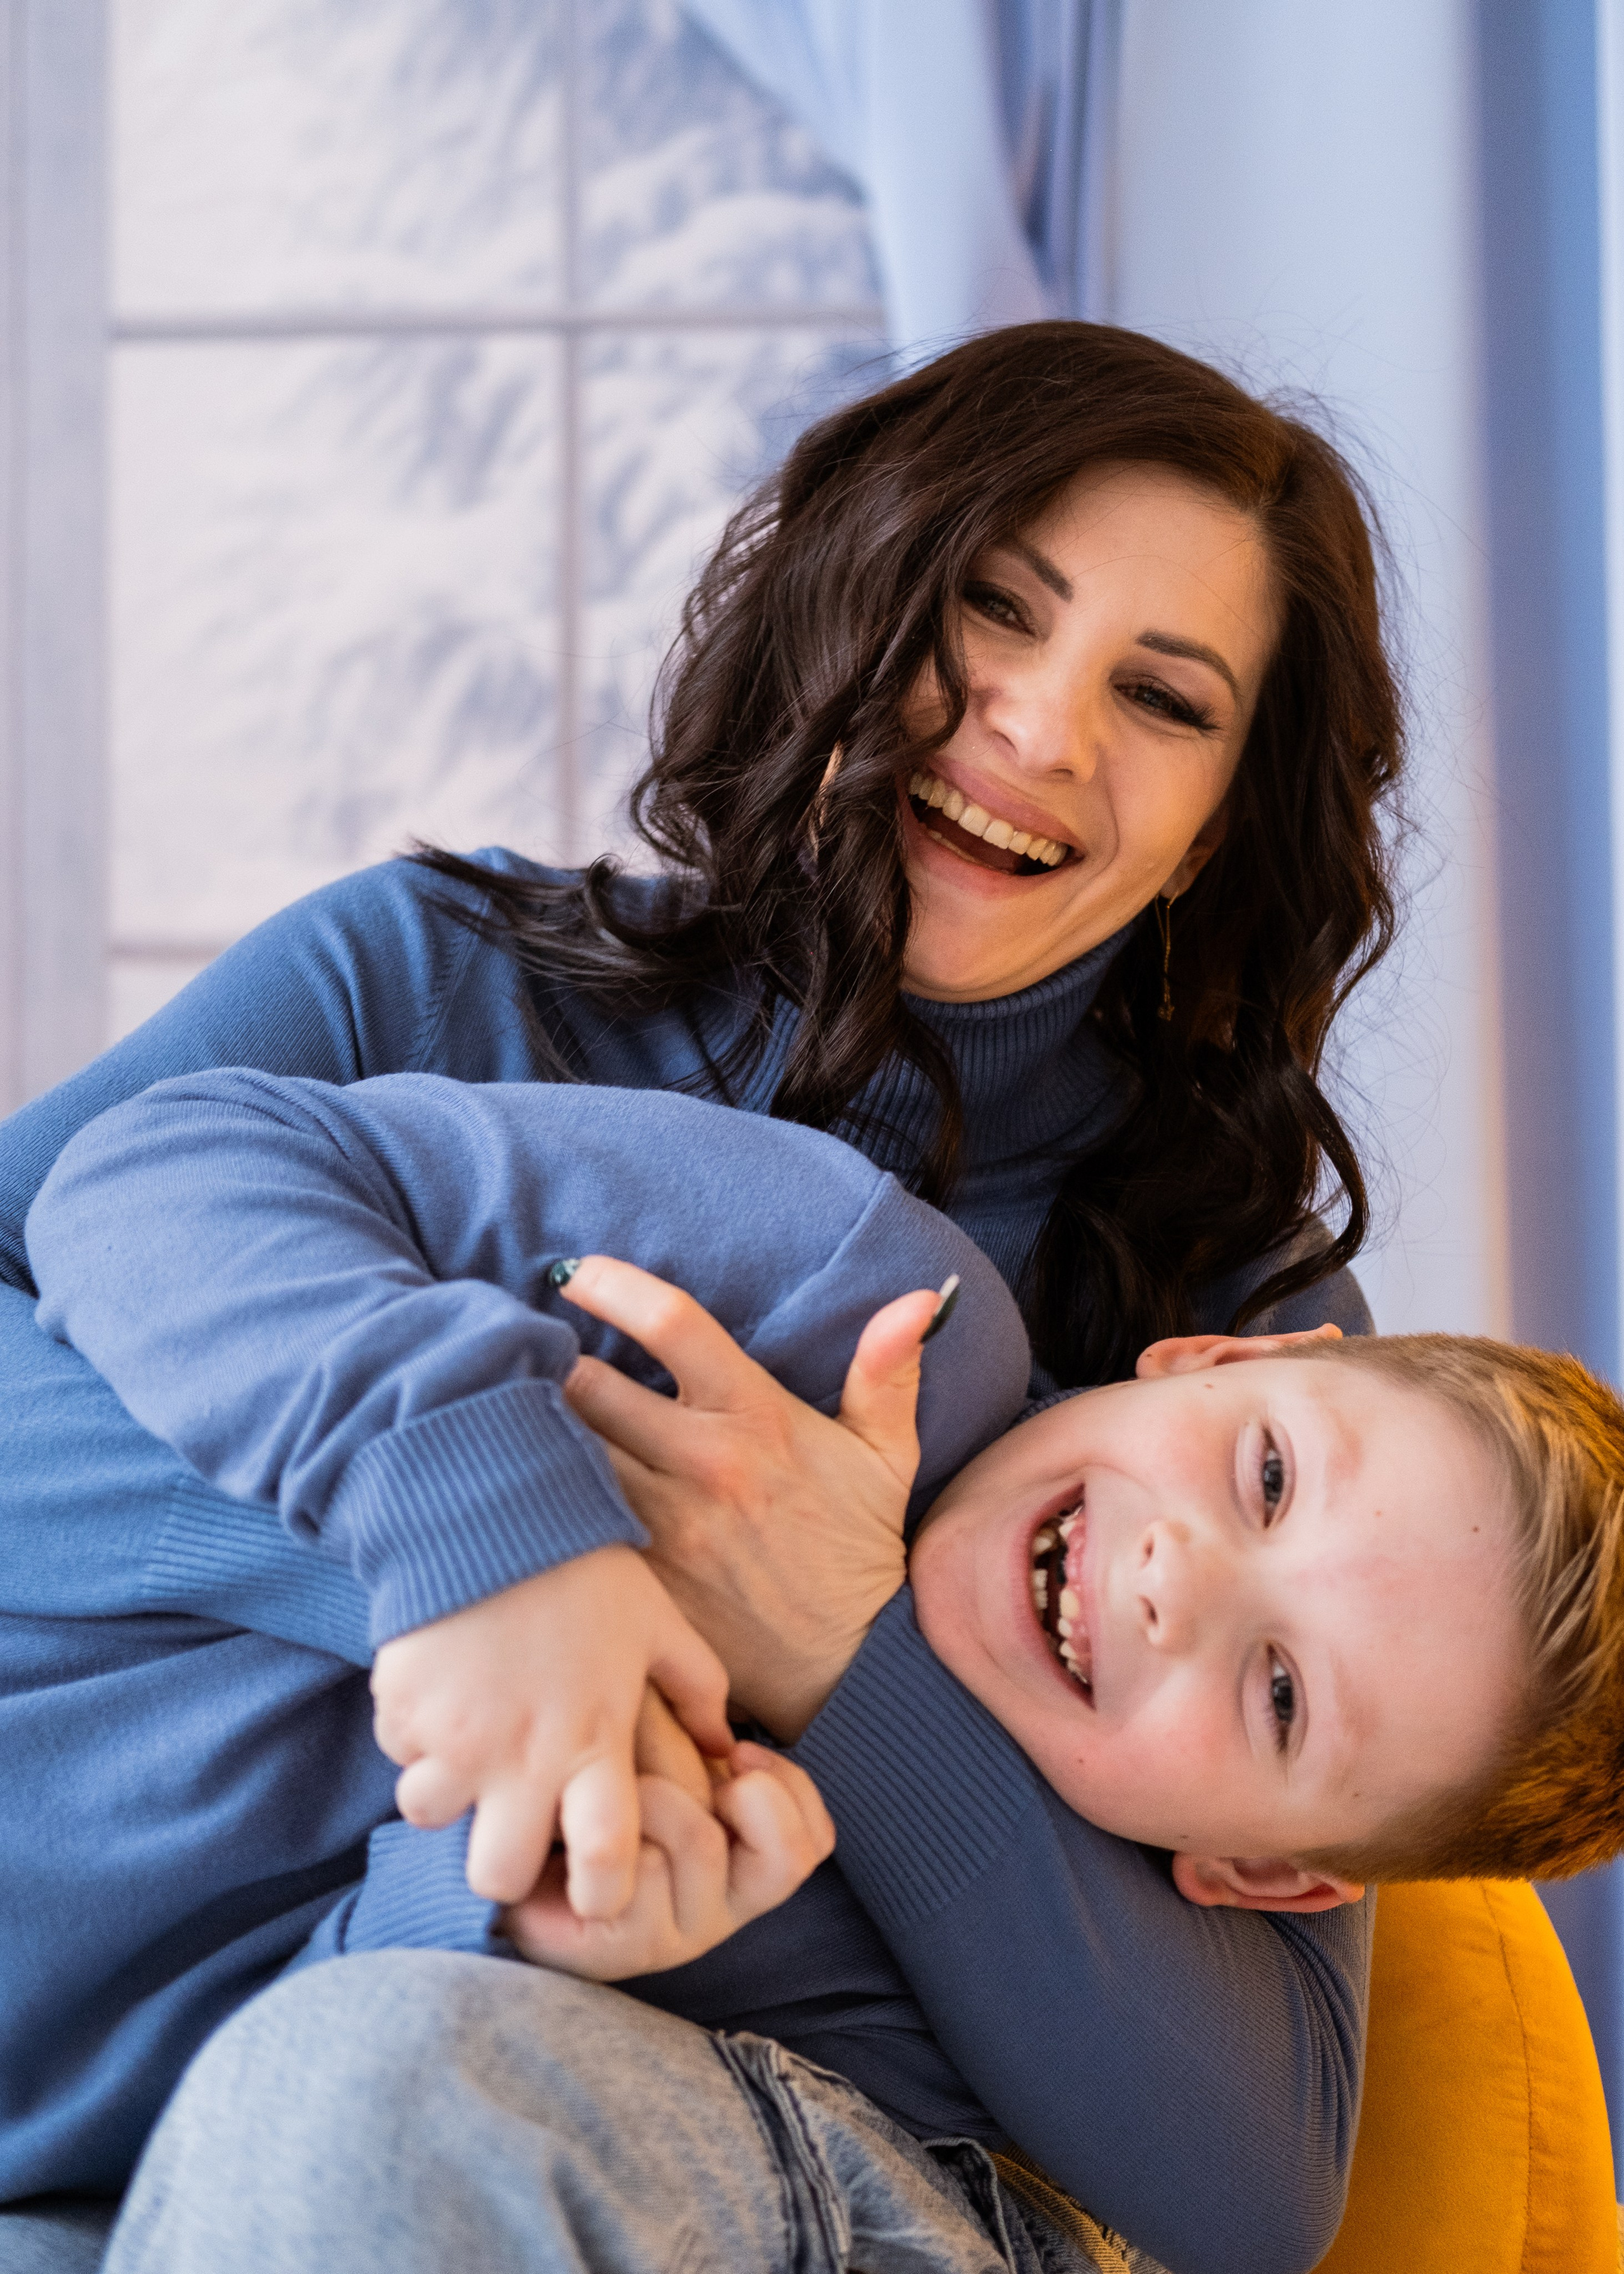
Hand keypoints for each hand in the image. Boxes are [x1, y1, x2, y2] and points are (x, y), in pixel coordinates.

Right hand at [371, 1545, 730, 1911]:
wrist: (489, 1508)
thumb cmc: (584, 1569)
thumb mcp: (658, 1623)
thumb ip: (698, 1688)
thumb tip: (726, 1746)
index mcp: (593, 1740)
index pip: (604, 1861)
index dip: (601, 1894)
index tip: (593, 1885)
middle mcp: (522, 1756)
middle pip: (496, 1876)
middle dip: (501, 1864)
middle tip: (509, 1821)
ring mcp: (454, 1738)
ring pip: (431, 1817)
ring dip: (447, 1792)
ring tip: (469, 1746)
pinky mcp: (403, 1710)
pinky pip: (398, 1755)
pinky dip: (413, 1738)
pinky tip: (442, 1694)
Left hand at [498, 1738, 834, 1979]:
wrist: (506, 1851)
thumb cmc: (586, 1793)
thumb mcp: (656, 1750)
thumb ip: (699, 1736)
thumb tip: (719, 1740)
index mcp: (743, 1866)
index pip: (814, 1842)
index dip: (790, 1787)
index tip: (740, 1752)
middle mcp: (721, 1908)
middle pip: (784, 1855)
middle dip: (742, 1794)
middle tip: (702, 1778)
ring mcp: (676, 1935)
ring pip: (702, 1841)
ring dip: (657, 1793)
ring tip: (620, 1792)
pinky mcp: (624, 1951)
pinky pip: (643, 1872)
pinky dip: (618, 1835)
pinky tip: (588, 1831)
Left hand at [559, 1258, 940, 1739]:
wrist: (847, 1670)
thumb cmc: (856, 1549)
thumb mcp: (886, 1457)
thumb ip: (889, 1371)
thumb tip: (925, 1295)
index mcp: (756, 1419)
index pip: (672, 1323)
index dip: (613, 1286)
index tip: (576, 1273)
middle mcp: (702, 1467)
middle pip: (588, 1386)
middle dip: (557, 1366)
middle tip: (537, 1360)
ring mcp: (662, 1528)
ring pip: (565, 1454)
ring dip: (541, 1433)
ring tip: (521, 1422)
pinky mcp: (637, 1582)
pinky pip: (567, 1525)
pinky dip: (546, 1504)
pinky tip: (530, 1497)